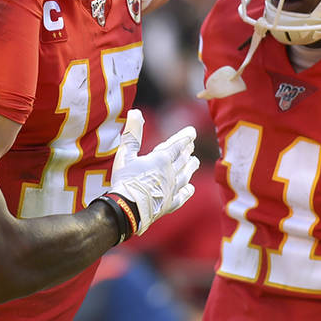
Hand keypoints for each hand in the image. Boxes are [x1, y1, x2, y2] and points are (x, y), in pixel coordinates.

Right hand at [107, 109, 197, 234]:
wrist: (128, 209)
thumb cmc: (125, 180)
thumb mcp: (126, 153)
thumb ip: (132, 133)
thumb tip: (135, 111)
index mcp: (161, 159)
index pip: (177, 145)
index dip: (185, 137)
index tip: (192, 132)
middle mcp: (171, 173)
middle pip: (183, 159)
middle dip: (187, 151)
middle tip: (191, 146)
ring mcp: (172, 190)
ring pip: (185, 175)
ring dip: (190, 167)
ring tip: (195, 161)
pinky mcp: (169, 204)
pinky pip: (182, 196)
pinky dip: (187, 191)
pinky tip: (190, 188)